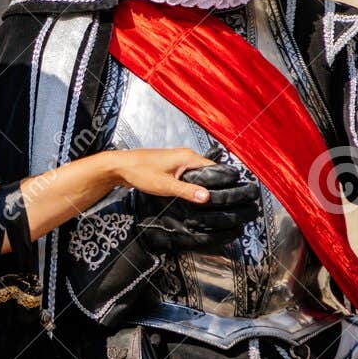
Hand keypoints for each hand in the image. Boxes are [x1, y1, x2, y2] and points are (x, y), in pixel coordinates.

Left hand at [124, 161, 260, 254]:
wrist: (120, 166)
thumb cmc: (140, 172)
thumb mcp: (165, 185)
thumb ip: (187, 191)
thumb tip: (208, 197)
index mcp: (188, 157)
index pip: (216, 168)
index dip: (226, 181)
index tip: (237, 193)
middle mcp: (186, 156)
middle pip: (210, 172)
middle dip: (218, 186)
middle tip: (229, 201)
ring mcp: (179, 161)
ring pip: (200, 174)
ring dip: (205, 186)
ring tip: (216, 202)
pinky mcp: (173, 168)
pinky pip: (190, 176)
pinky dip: (195, 185)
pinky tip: (196, 197)